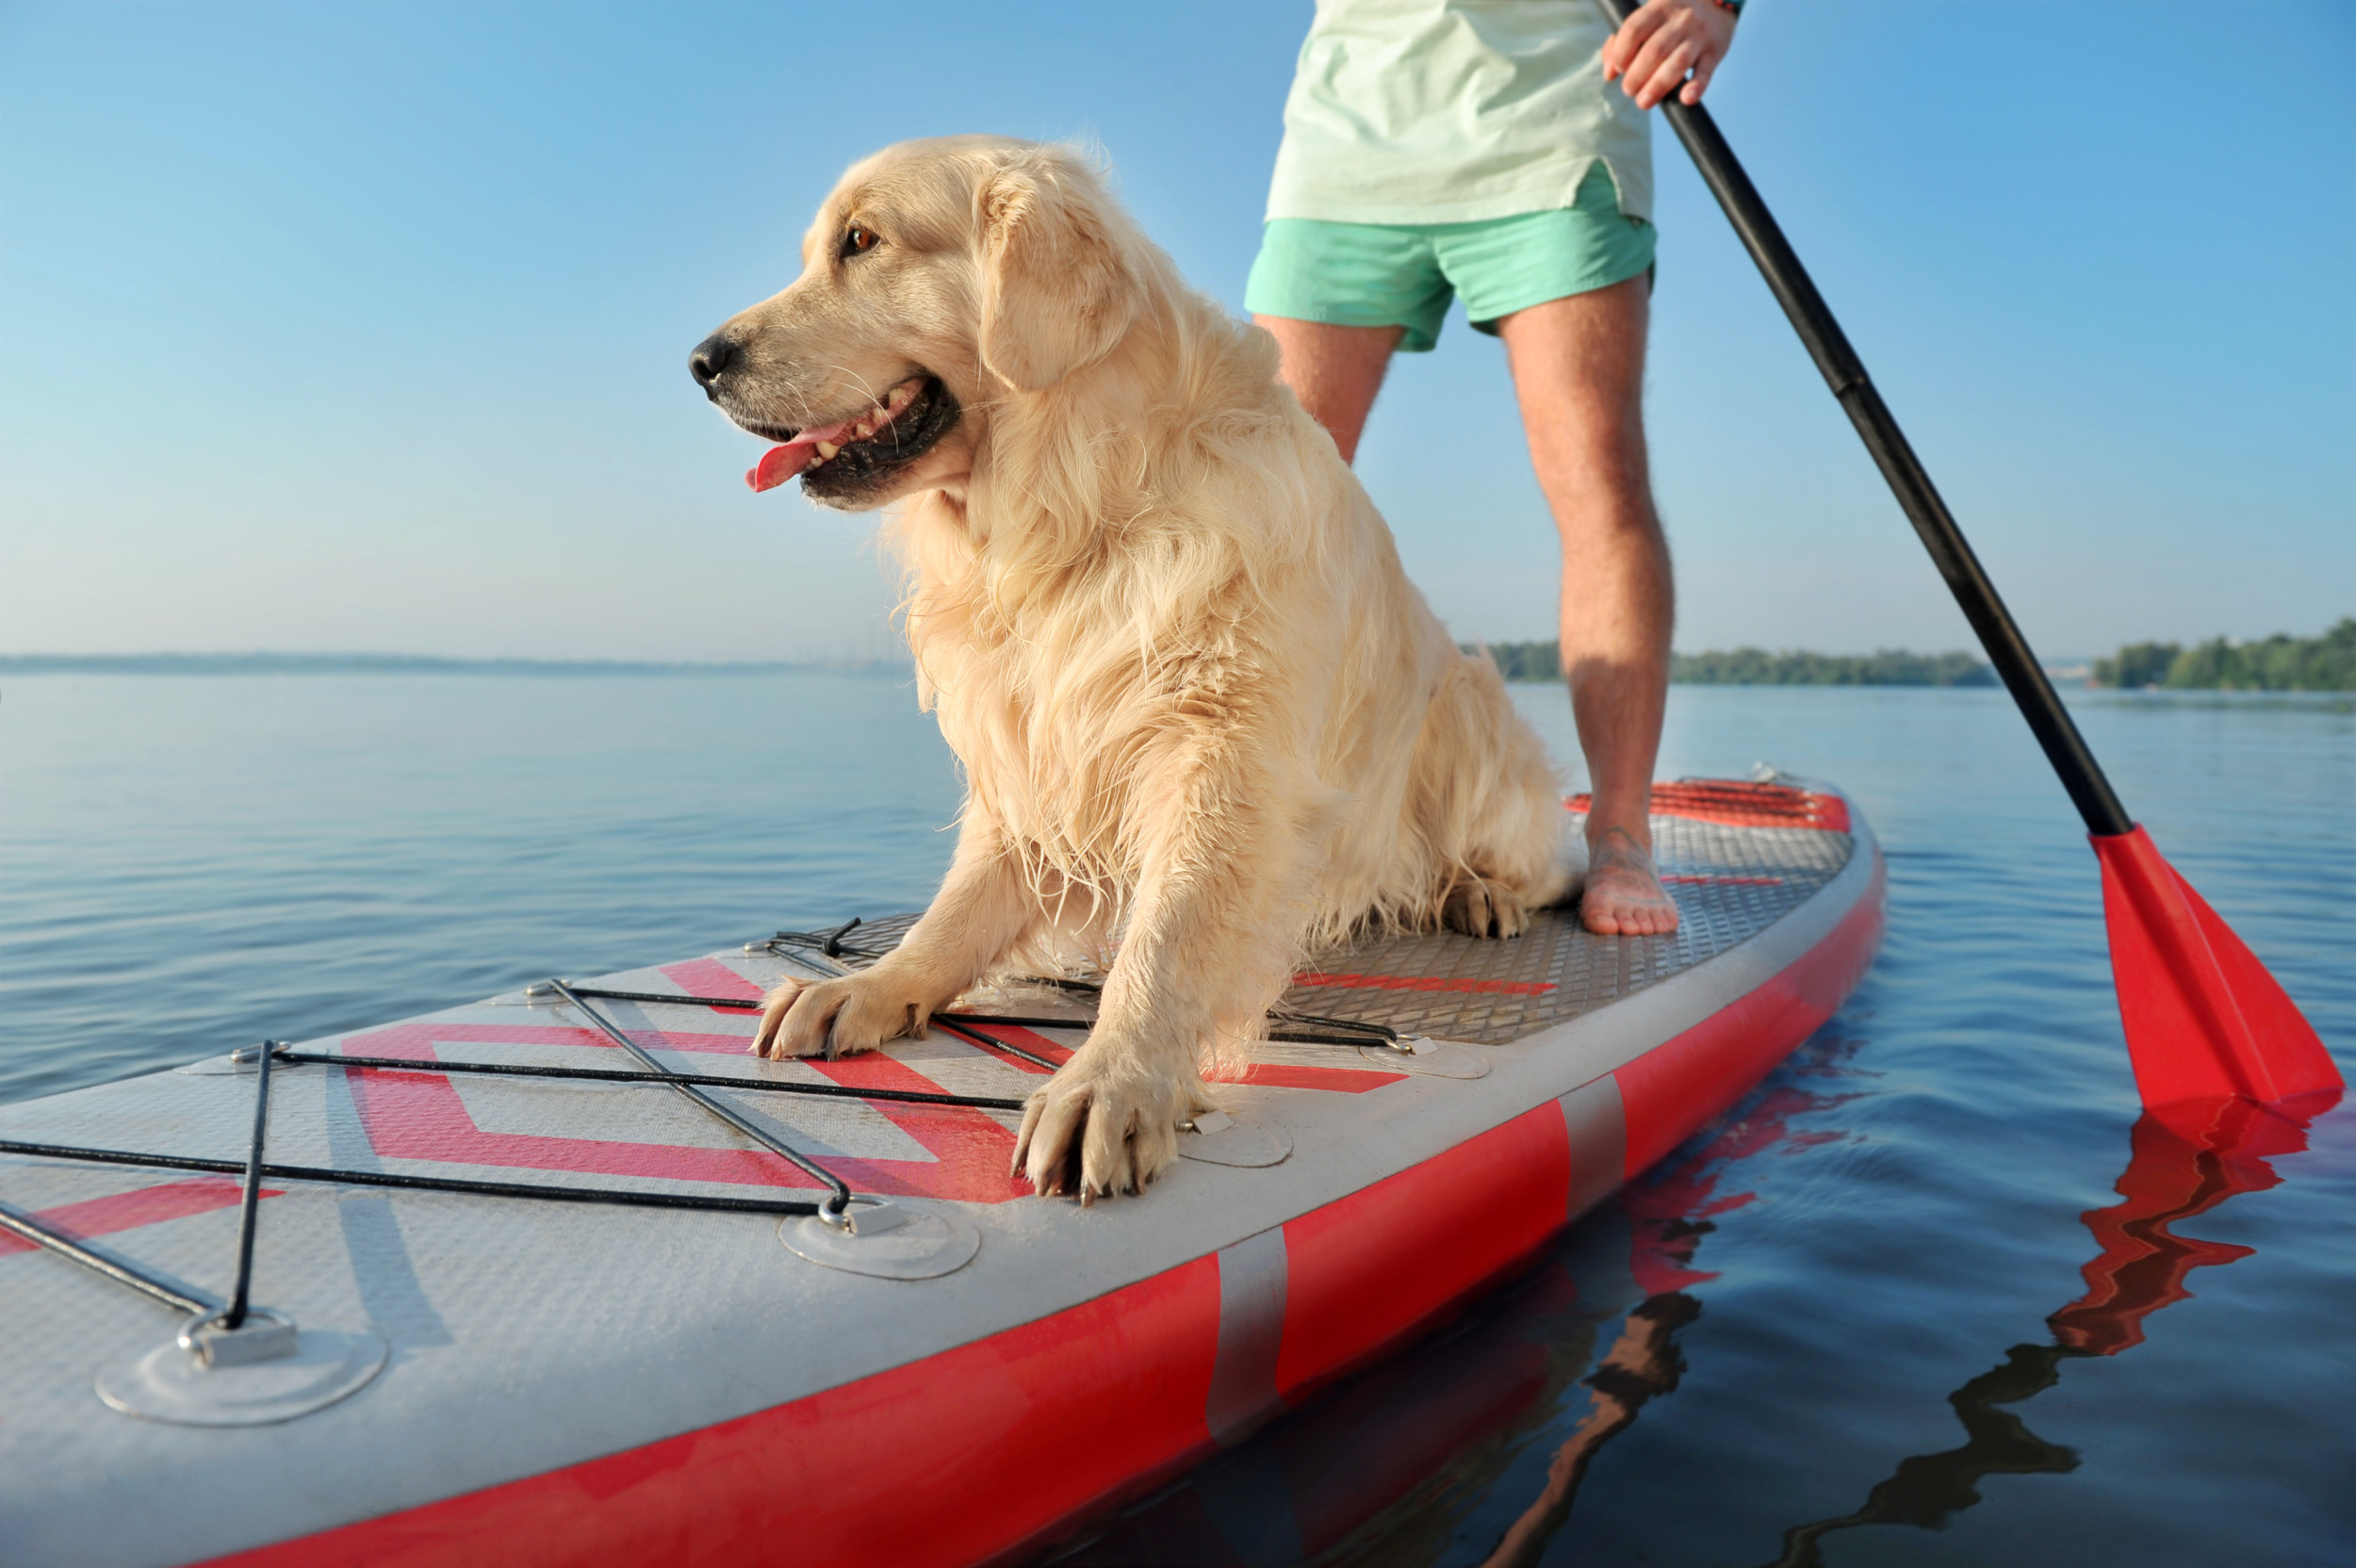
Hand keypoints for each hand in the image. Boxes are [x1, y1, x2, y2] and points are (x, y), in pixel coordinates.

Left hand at [1602, 0, 1737, 109]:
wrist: (1720, 0)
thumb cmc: (1673, 17)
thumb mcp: (1650, 17)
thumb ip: (1624, 40)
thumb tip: (1608, 73)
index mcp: (1659, 8)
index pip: (1634, 29)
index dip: (1621, 52)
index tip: (1617, 68)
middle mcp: (1679, 20)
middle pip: (1654, 50)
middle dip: (1636, 75)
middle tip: (1628, 90)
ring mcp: (1698, 35)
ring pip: (1677, 62)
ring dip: (1658, 85)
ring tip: (1643, 102)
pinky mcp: (1715, 52)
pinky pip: (1706, 71)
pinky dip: (1697, 86)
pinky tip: (1686, 99)